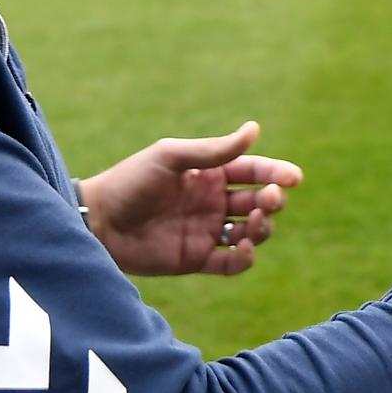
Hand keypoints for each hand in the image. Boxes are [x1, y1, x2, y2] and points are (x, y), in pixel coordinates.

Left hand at [79, 122, 302, 277]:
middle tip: (269, 199)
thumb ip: (214, 150)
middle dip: (272, 200)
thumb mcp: (172, 157)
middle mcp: (212, 202)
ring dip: (262, 227)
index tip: (294, 177)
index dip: (276, 173)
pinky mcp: (197, 259)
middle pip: (259, 201)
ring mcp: (206, 231)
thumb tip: (255, 129)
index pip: (252, 171)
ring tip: (252, 222)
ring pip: (252, 232)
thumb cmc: (131, 182)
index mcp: (209, 173)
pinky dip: (245, 257)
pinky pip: (233, 263)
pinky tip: (242, 247)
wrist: (98, 222)